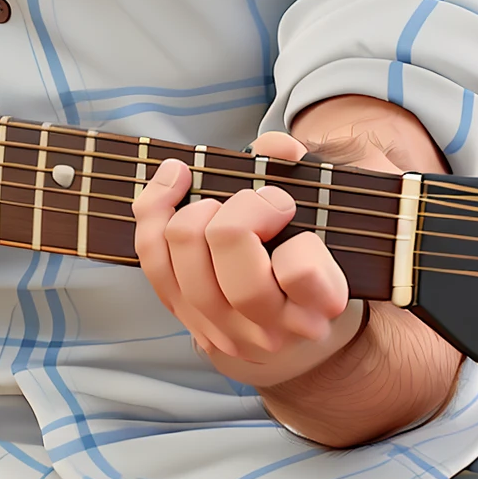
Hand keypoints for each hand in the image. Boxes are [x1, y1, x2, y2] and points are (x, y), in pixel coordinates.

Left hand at [132, 98, 463, 446]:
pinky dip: (155, 210)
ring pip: (190, 272)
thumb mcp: (323, 209)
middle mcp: (273, 330)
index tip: (295, 214)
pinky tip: (175, 178)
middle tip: (257, 200)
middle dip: (241, 218)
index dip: (297, 240)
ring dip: (196, 217)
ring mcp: (224, 330)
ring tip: (215, 201)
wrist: (287, 311)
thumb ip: (307, 170)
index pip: (302, 274)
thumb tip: (280, 148)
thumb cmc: (306, 246)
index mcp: (320, 303)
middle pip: (241, 280)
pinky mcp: (184, 316)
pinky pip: (155, 263)